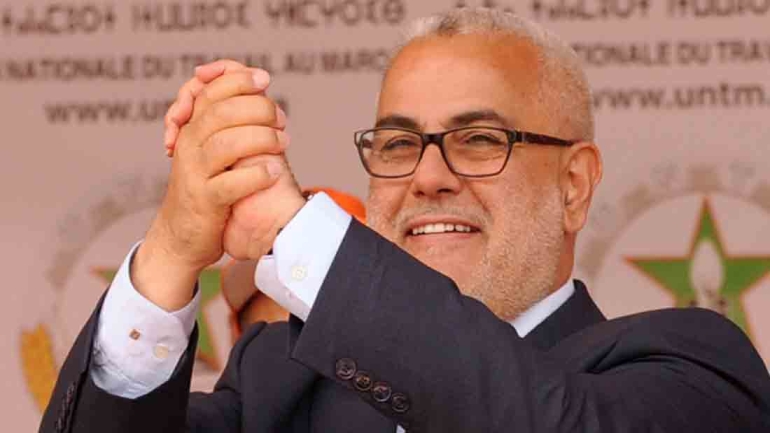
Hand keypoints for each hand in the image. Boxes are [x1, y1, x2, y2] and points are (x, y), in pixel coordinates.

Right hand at [163, 60, 303, 259]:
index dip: (237, 79)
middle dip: (257, 108)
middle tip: (281, 118)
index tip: (264, 78)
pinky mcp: (205, 200)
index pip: (210, 92)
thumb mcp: (213, 151)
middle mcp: (189, 146)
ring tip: (284, 142)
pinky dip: (256, 175)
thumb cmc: (207, 187)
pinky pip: (231, 183)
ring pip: (226, 144)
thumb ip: (232, 123)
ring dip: (262, 138)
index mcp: (192, 129)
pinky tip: (274, 172)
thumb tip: (260, 91)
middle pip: (221, 113)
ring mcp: (195, 173)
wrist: (182, 236)